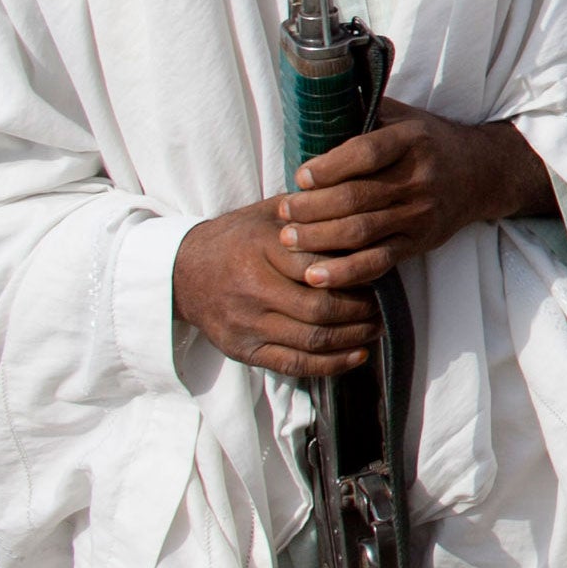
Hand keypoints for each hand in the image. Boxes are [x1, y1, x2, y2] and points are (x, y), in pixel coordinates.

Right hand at [172, 201, 379, 376]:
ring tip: (377, 328)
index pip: (319, 265)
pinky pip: (295, 365)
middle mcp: (253, 289)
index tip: (378, 269)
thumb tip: (359, 202)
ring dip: (354, 337)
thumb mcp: (268, 213)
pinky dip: (331, 364)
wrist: (181, 273)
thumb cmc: (237, 238)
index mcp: (261, 249)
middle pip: (320, 308)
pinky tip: (357, 355)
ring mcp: (247, 324)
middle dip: (361, 310)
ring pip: (312, 339)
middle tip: (384, 305)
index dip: (356, 271)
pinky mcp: (244, 350)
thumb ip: (309, 211)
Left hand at [274, 99, 555, 291]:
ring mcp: (420, 213)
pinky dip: (345, 272)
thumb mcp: (404, 117)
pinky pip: (378, 261)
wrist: (481, 174)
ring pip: (362, 231)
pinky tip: (316, 276)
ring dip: (319, 238)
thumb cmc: (429, 142)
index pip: (366, 154)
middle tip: (283, 212)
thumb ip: (365, 111)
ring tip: (288, 239)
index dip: (328, 167)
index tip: (299, 176)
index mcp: (412, 140)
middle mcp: (419, 178)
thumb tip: (316, 101)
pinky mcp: (419, 242)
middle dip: (311, 208)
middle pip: (357, 198)